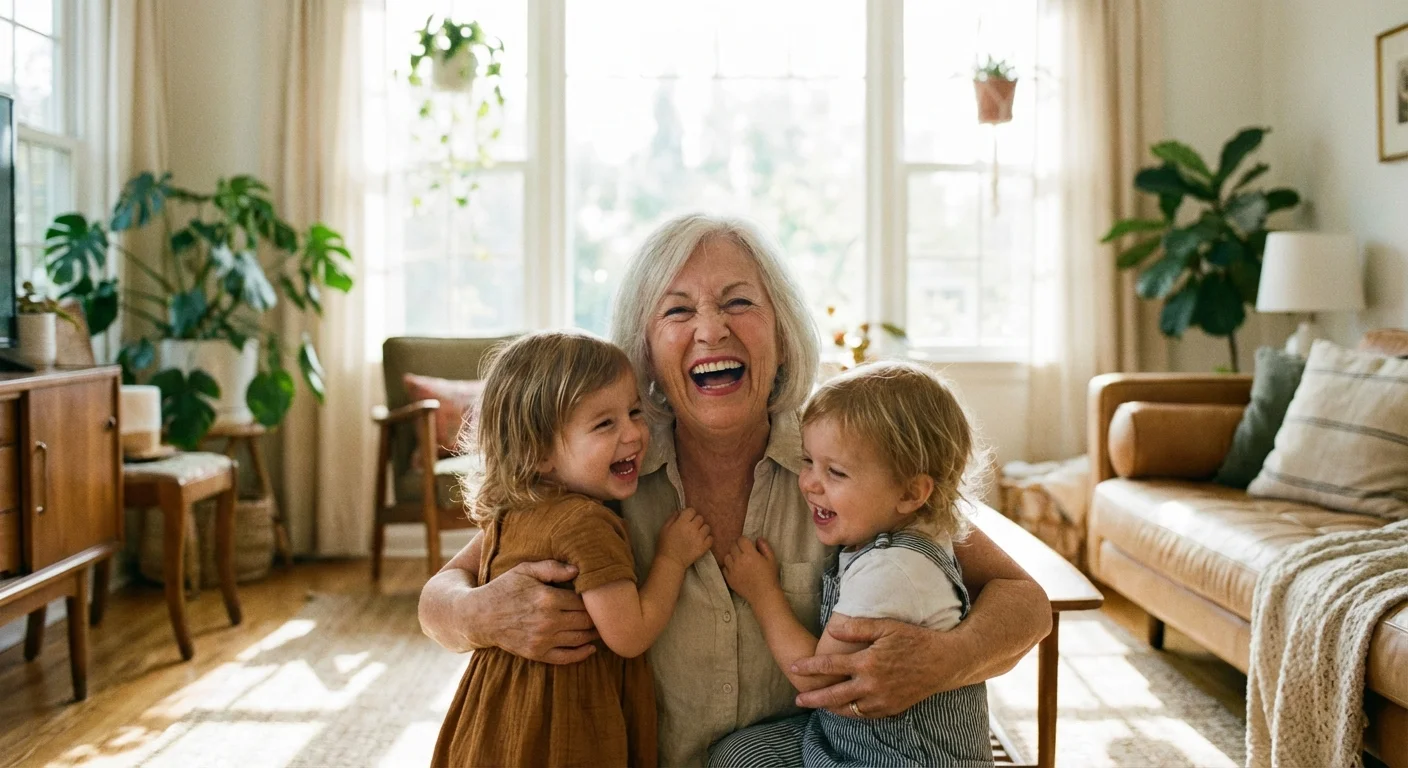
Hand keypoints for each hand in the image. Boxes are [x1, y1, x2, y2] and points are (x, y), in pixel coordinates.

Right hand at [482, 559, 600, 663]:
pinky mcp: (537, 654)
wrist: (479, 616)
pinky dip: (582, 654)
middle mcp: (547, 621)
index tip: (599, 597)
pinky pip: (566, 658)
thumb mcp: (525, 570)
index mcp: (548, 598)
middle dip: (598, 618)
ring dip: (594, 634)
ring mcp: (542, 640)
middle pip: (586, 621)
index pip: (583, 601)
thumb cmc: (504, 588)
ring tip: (601, 628)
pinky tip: (590, 648)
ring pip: (580, 639)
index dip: (594, 600)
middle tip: (606, 614)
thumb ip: (552, 567)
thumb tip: (578, 570)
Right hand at [657, 507, 712, 568]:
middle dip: (696, 521)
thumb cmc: (665, 545)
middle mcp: (692, 528)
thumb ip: (672, 518)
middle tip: (691, 527)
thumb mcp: (664, 529)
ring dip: (702, 529)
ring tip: (697, 534)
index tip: (686, 519)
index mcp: (682, 523)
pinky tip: (701, 541)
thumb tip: (680, 512)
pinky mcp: (704, 547)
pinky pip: (711, 538)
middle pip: (700, 518)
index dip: (689, 514)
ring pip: (707, 527)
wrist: (671, 561)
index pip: (692, 510)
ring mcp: (700, 538)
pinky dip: (707, 539)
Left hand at [721, 537, 779, 604]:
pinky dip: (729, 567)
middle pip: (733, 546)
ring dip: (732, 556)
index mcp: (750, 554)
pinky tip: (736, 569)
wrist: (764, 595)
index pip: (741, 540)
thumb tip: (758, 538)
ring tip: (739, 560)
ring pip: (727, 556)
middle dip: (738, 547)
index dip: (744, 541)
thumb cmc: (770, 577)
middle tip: (744, 552)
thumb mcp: (771, 559)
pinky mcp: (729, 579)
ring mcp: (732, 570)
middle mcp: (739, 560)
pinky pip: (724, 568)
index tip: (748, 545)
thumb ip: (765, 546)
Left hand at [791, 615, 968, 717]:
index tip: (794, 667)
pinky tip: (845, 708)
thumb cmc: (915, 639)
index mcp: (868, 663)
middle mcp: (872, 685)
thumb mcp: (886, 626)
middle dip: (813, 698)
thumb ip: (857, 627)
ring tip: (819, 705)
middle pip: (833, 696)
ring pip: (848, 710)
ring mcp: (882, 700)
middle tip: (798, 700)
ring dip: (831, 708)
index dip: (809, 667)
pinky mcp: (892, 708)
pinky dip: (852, 713)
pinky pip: (865, 715)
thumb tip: (831, 629)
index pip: (830, 666)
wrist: (944, 662)